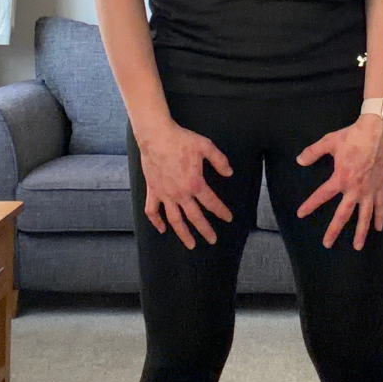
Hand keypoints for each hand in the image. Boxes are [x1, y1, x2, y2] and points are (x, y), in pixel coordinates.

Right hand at [135, 118, 234, 248]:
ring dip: (183, 234)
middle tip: (212, 240)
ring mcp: (165, 194)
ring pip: (174, 220)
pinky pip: (152, 211)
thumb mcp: (206, 147)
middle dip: (205, 230)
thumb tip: (229, 173)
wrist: (156, 136)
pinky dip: (156, 222)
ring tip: (191, 244)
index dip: (221, 211)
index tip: (228, 218)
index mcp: (195, 183)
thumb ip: (220, 161)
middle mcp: (180, 193)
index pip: (211, 202)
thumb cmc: (182, 140)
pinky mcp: (153, 191)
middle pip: (194, 217)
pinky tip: (162, 229)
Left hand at [295, 114, 382, 249]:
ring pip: (364, 216)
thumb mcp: (329, 142)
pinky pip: (380, 205)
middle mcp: (355, 188)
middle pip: (343, 214)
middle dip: (334, 230)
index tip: (301, 214)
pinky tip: (379, 228)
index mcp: (341, 178)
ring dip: (360, 232)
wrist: (378, 131)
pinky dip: (379, 217)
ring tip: (357, 246)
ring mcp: (369, 189)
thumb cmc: (353, 136)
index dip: (310, 205)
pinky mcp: (380, 186)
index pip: (322, 195)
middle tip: (327, 244)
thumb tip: (299, 160)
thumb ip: (313, 152)